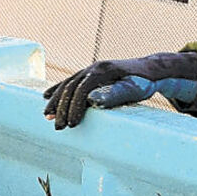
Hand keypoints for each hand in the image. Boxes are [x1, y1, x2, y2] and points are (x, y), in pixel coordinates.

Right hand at [43, 51, 196, 129]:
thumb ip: (114, 94)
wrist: (150, 70)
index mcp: (103, 71)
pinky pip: (69, 82)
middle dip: (62, 108)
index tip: (72, 124)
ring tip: (47, 116)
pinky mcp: (90, 74)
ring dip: (56, 101)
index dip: (74, 107)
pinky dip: (57, 90)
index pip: (81, 89)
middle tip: (58, 127)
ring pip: (67, 84)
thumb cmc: (143, 83)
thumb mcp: (133, 90)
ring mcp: (91, 70)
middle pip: (70, 87)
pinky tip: (46, 97)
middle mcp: (94, 68)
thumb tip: (91, 100)